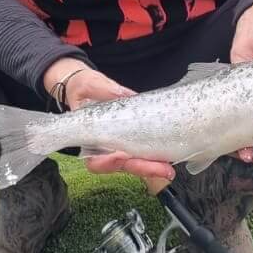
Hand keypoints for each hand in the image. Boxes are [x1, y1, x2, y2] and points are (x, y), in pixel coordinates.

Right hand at [42, 58, 173, 186]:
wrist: (88, 89)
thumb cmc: (83, 89)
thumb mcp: (89, 84)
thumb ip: (104, 89)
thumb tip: (122, 95)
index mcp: (88, 139)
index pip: (95, 161)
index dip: (108, 163)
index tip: (121, 158)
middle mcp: (105, 148)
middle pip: (122, 166)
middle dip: (142, 169)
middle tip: (161, 169)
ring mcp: (120, 147)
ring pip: (135, 164)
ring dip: (152, 168)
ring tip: (168, 169)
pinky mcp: (134, 140)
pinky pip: (144, 153)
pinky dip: (156, 158)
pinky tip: (169, 159)